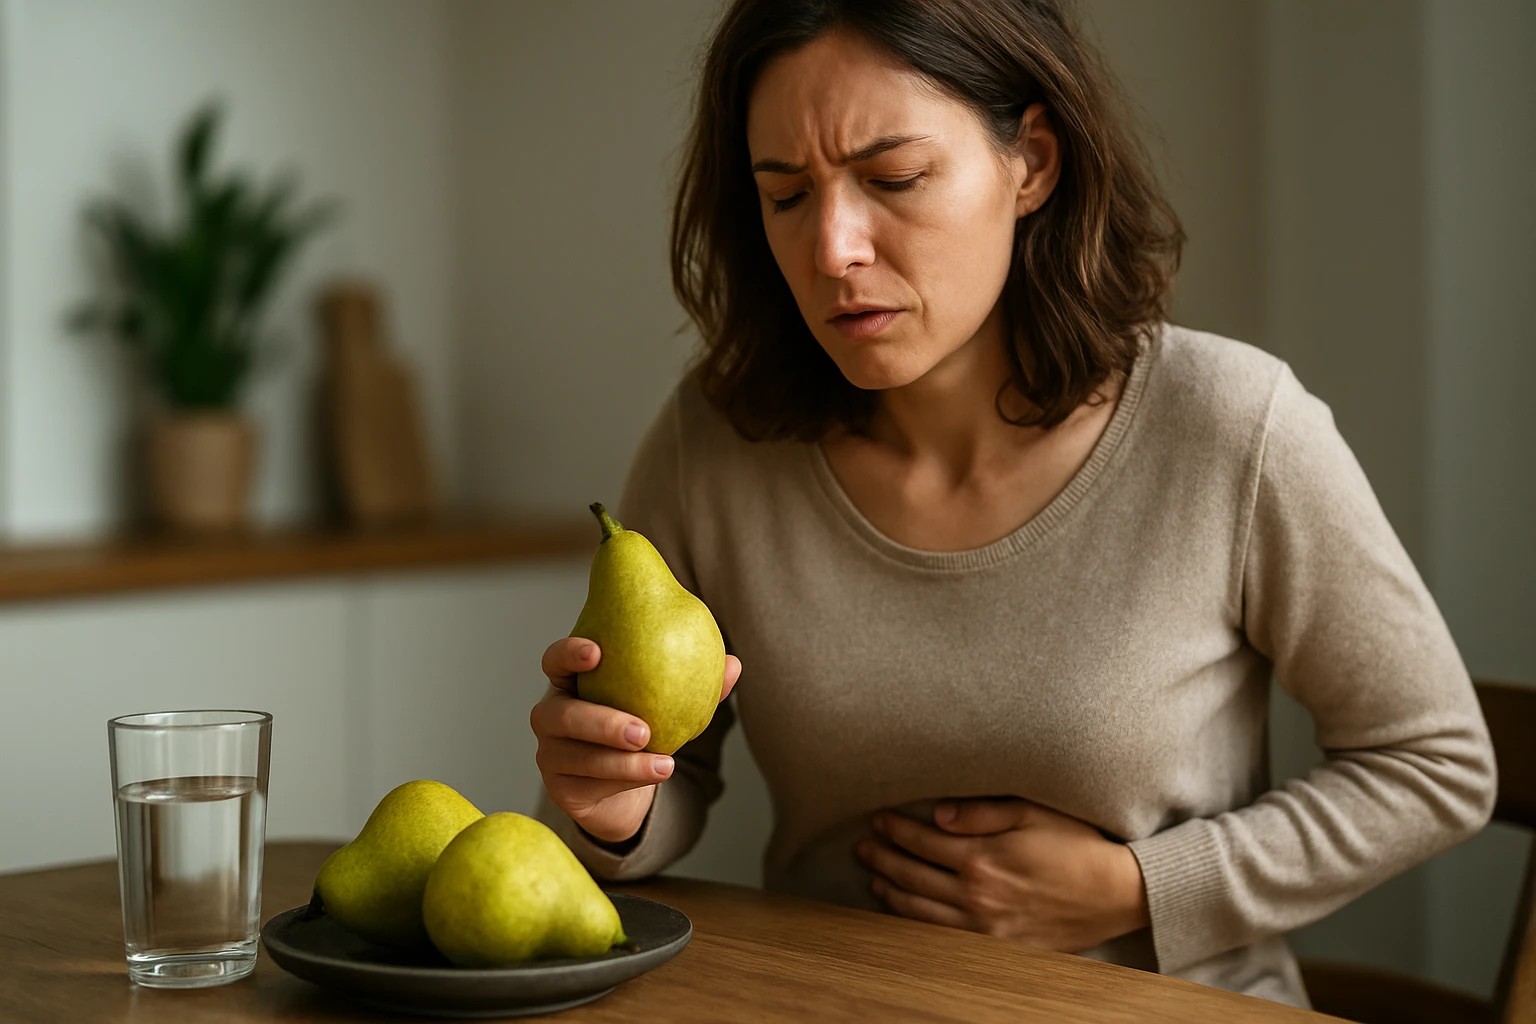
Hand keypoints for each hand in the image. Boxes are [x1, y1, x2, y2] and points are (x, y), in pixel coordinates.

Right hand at [530, 637, 740, 843]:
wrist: (623, 786)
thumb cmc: (642, 728)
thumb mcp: (664, 704)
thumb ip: (694, 682)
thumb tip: (733, 664)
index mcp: (570, 683)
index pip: (554, 661)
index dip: (569, 654)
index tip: (597, 651)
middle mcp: (551, 716)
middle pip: (561, 716)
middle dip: (601, 722)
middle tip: (643, 730)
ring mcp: (551, 755)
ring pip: (579, 758)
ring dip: (624, 763)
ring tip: (665, 763)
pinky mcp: (562, 789)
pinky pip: (591, 785)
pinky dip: (627, 780)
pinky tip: (657, 773)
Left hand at [855, 798, 1148, 951]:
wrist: (1117, 893)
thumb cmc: (1077, 844)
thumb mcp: (1032, 812)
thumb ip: (981, 811)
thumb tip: (937, 814)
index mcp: (983, 858)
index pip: (922, 840)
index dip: (895, 828)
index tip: (878, 817)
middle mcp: (977, 896)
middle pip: (913, 876)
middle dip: (884, 857)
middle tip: (863, 845)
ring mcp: (985, 927)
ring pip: (921, 911)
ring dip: (892, 891)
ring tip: (875, 876)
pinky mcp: (998, 947)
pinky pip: (944, 937)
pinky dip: (917, 924)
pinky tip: (906, 912)